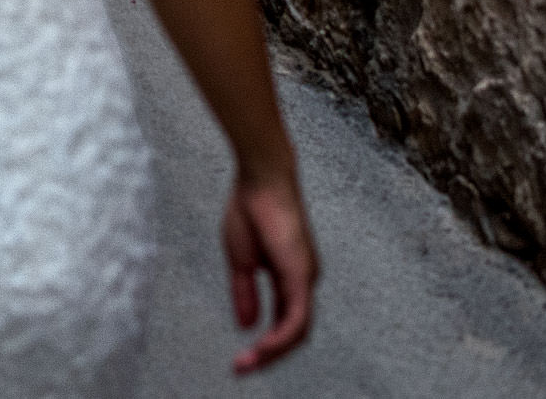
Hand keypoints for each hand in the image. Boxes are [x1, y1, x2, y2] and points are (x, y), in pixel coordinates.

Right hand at [222, 172, 317, 373]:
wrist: (260, 177)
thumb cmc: (250, 207)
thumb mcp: (239, 259)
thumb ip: (245, 292)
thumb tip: (247, 324)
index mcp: (288, 276)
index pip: (283, 321)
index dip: (265, 344)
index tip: (240, 359)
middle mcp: (303, 280)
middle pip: (295, 332)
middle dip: (269, 356)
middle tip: (242, 368)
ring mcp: (306, 277)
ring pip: (298, 330)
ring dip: (274, 352)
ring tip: (249, 363)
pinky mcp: (301, 273)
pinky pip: (297, 316)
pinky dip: (281, 337)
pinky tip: (264, 347)